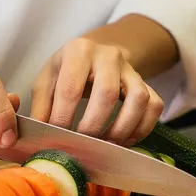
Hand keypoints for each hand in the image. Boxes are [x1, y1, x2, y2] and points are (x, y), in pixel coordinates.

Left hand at [30, 38, 163, 146]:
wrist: (95, 52)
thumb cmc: (67, 69)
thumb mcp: (47, 78)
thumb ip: (42, 105)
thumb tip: (41, 132)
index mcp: (78, 50)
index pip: (71, 88)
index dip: (63, 117)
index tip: (58, 136)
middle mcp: (108, 55)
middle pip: (107, 93)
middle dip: (93, 125)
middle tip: (82, 143)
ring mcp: (130, 69)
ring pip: (138, 98)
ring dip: (123, 128)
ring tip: (106, 144)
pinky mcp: (146, 82)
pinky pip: (155, 105)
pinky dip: (143, 127)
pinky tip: (125, 140)